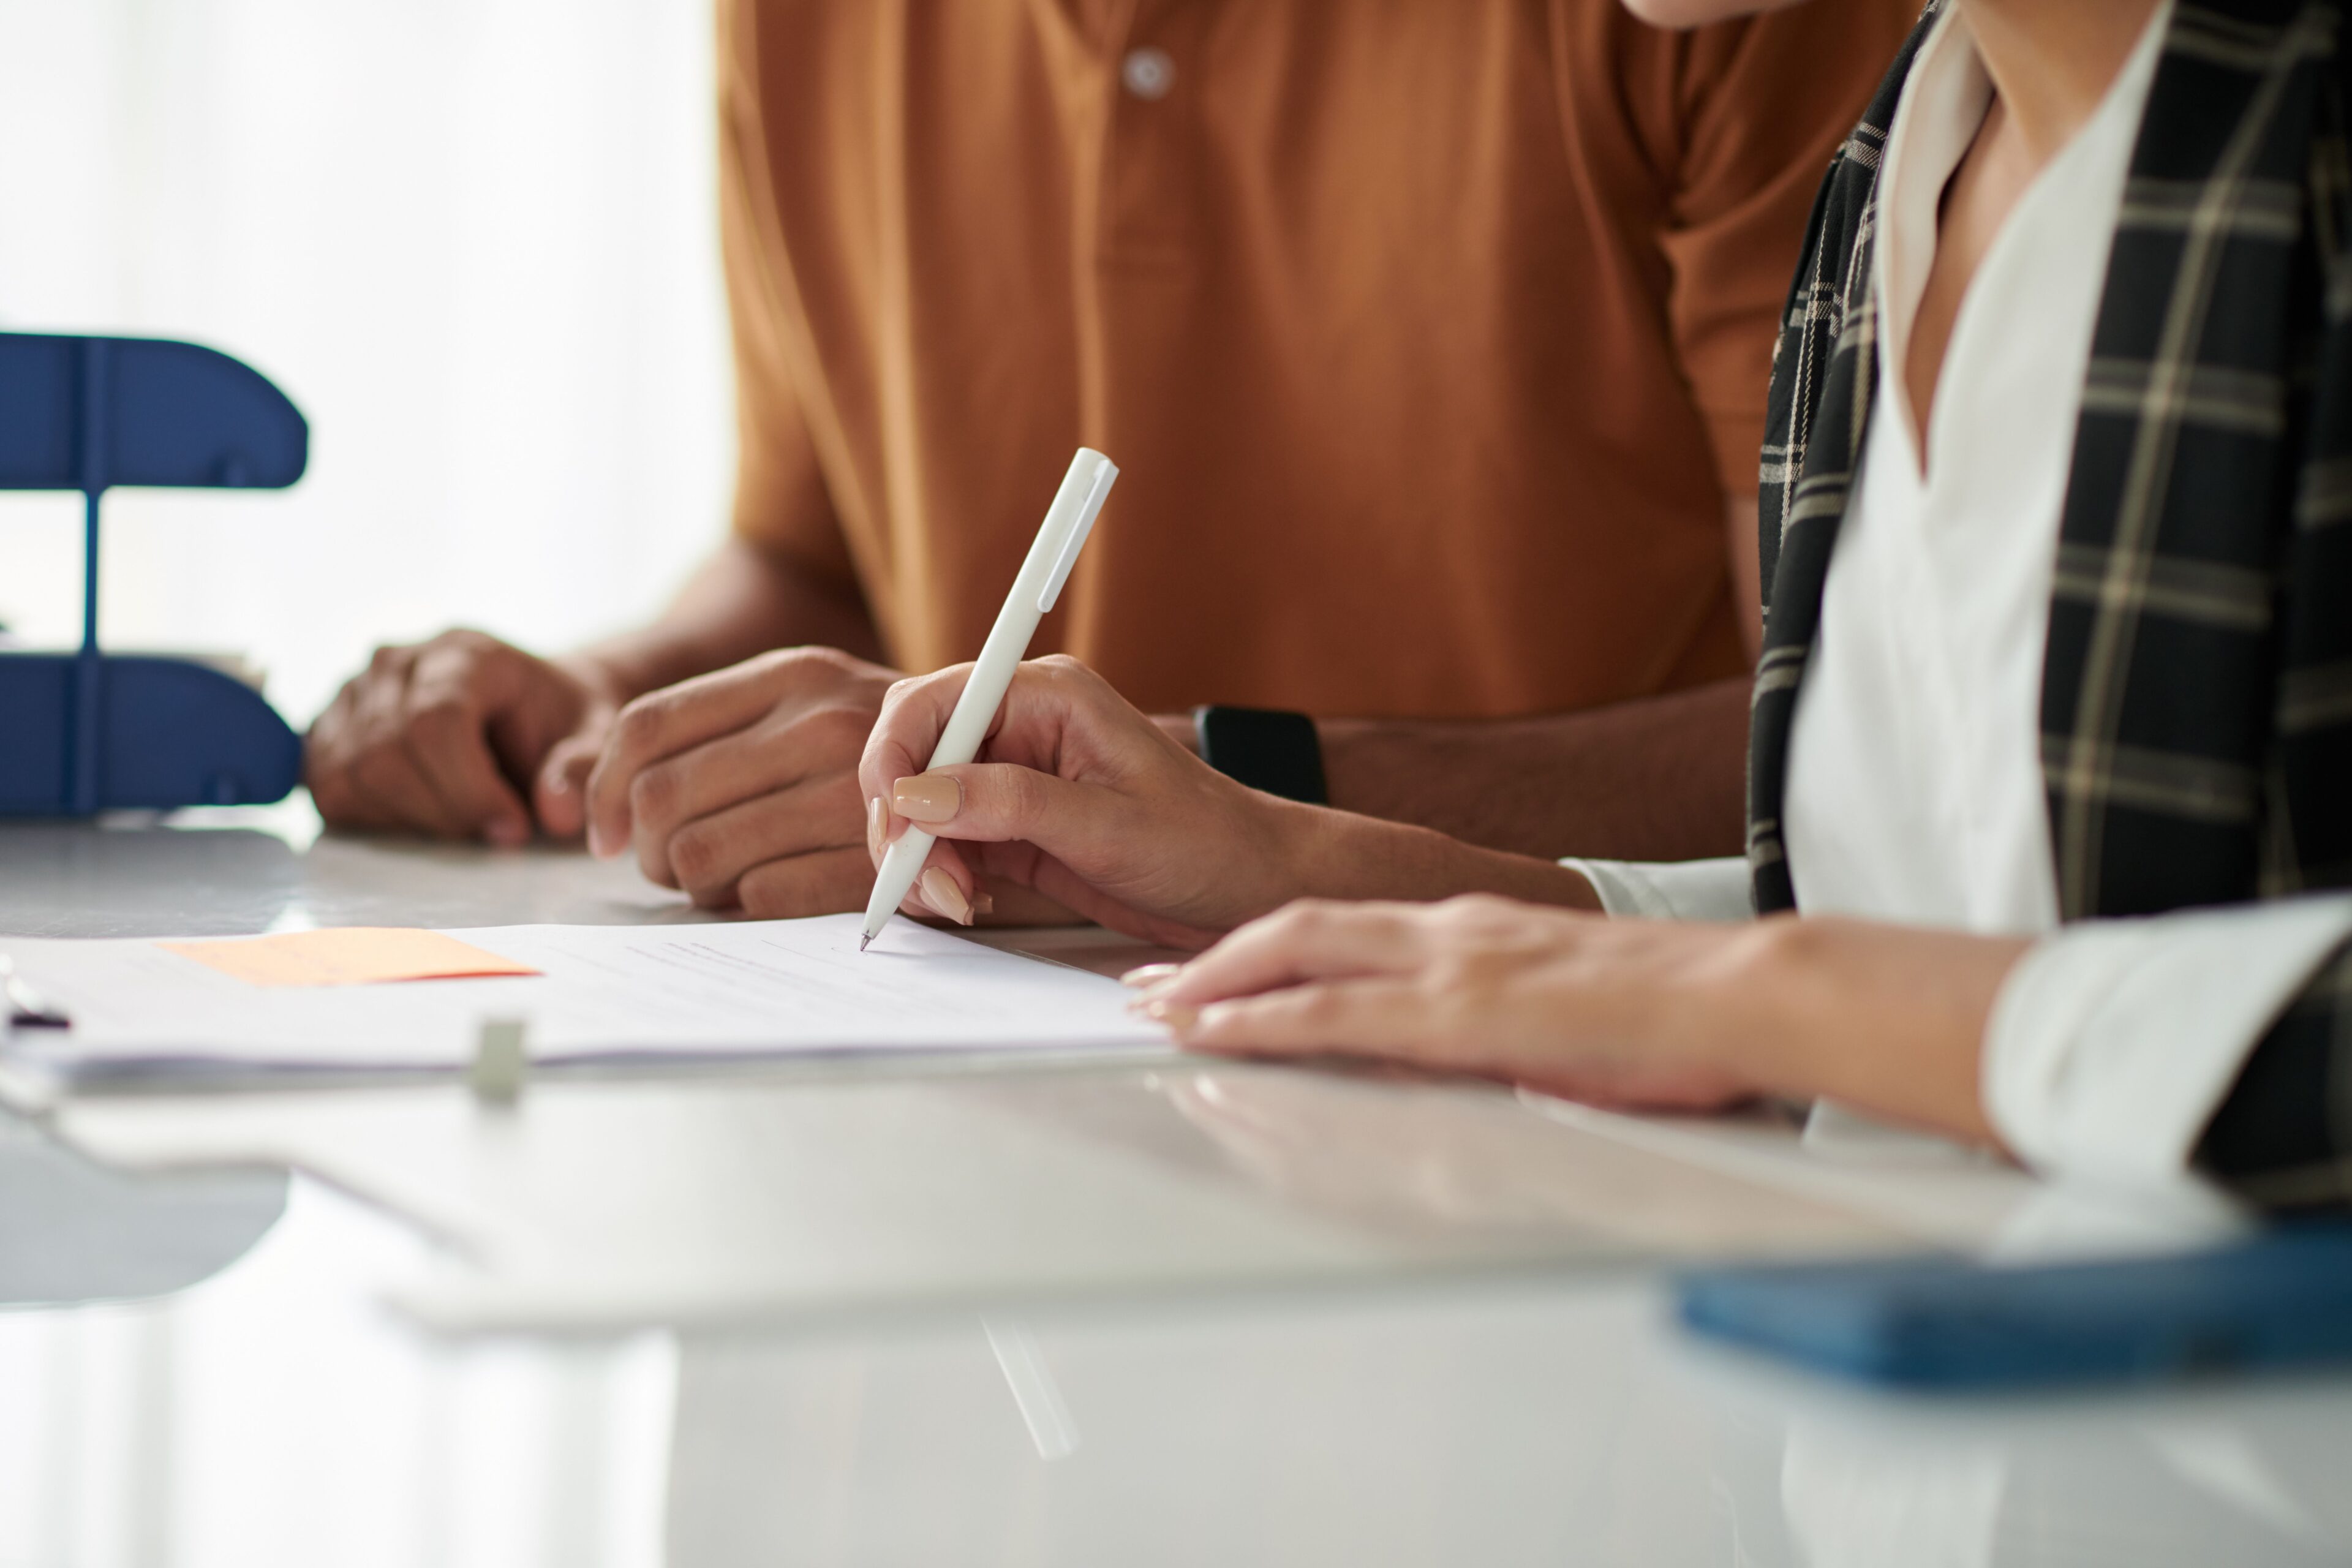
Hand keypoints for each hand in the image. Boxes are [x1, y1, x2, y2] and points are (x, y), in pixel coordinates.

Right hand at [306, 629, 618, 843]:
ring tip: (462, 822)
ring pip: (349, 775)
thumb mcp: (595, 736)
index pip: (434, 721)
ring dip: (409, 821)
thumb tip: (555, 814)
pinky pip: (329, 788)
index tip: (513, 829)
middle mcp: (396, 662)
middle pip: (385, 754)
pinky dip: (374, 819)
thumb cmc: (559, 720)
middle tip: (492, 833)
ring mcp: (353, 692)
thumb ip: (583, 767)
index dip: (469, 790)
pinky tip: (424, 815)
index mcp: (464, 653)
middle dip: (442, 812)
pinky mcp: (329, 728)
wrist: (527, 703)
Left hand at [585, 646, 901, 915]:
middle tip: (671, 869)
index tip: (603, 834)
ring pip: (700, 856)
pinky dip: (750, 906)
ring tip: (723, 884)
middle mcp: (822, 718)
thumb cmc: (898, 756)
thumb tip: (564, 787)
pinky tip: (769, 897)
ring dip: (696, 887)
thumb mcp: (813, 711)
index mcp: (794, 672)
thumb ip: (716, 732)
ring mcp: (852, 787)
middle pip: (661, 799)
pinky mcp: (875, 854)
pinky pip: (762, 894)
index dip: (601, 789)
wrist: (1031, 776)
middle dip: (648, 851)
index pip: (648, 726)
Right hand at [860, 655, 1326, 948]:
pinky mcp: (1013, 826)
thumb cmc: (1204, 842)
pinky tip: (970, 901)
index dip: (895, 756)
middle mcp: (1021, 728)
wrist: (1248, 885)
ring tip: (959, 902)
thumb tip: (917, 795)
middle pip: (913, 757)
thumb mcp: (1108, 826)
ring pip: (922, 808)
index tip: (895, 818)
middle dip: (905, 821)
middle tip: (926, 882)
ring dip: (922, 858)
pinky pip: (947, 843)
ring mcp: (1012, 779)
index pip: (934, 702)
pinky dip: (941, 876)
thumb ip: (1010, 805)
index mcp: (1046, 696)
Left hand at [1131, 899, 2028, 1141]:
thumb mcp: (1565, 1012)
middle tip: (1150, 982)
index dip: (1271, 943)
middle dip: (1217, 954)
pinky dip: (1264, 1019)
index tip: (1215, 965)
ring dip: (1219, 981)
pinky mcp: (1458, 1009)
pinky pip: (1334, 1012)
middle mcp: (1448, 930)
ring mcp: (1449, 964)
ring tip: (1156, 1007)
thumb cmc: (1674, 1014)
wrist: (1739, 995)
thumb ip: (1507, 1022)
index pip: (1349, 927)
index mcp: (1475, 930)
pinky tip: (1218, 1034)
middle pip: (1300, 925)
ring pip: (1300, 956)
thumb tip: (1477, 1052)